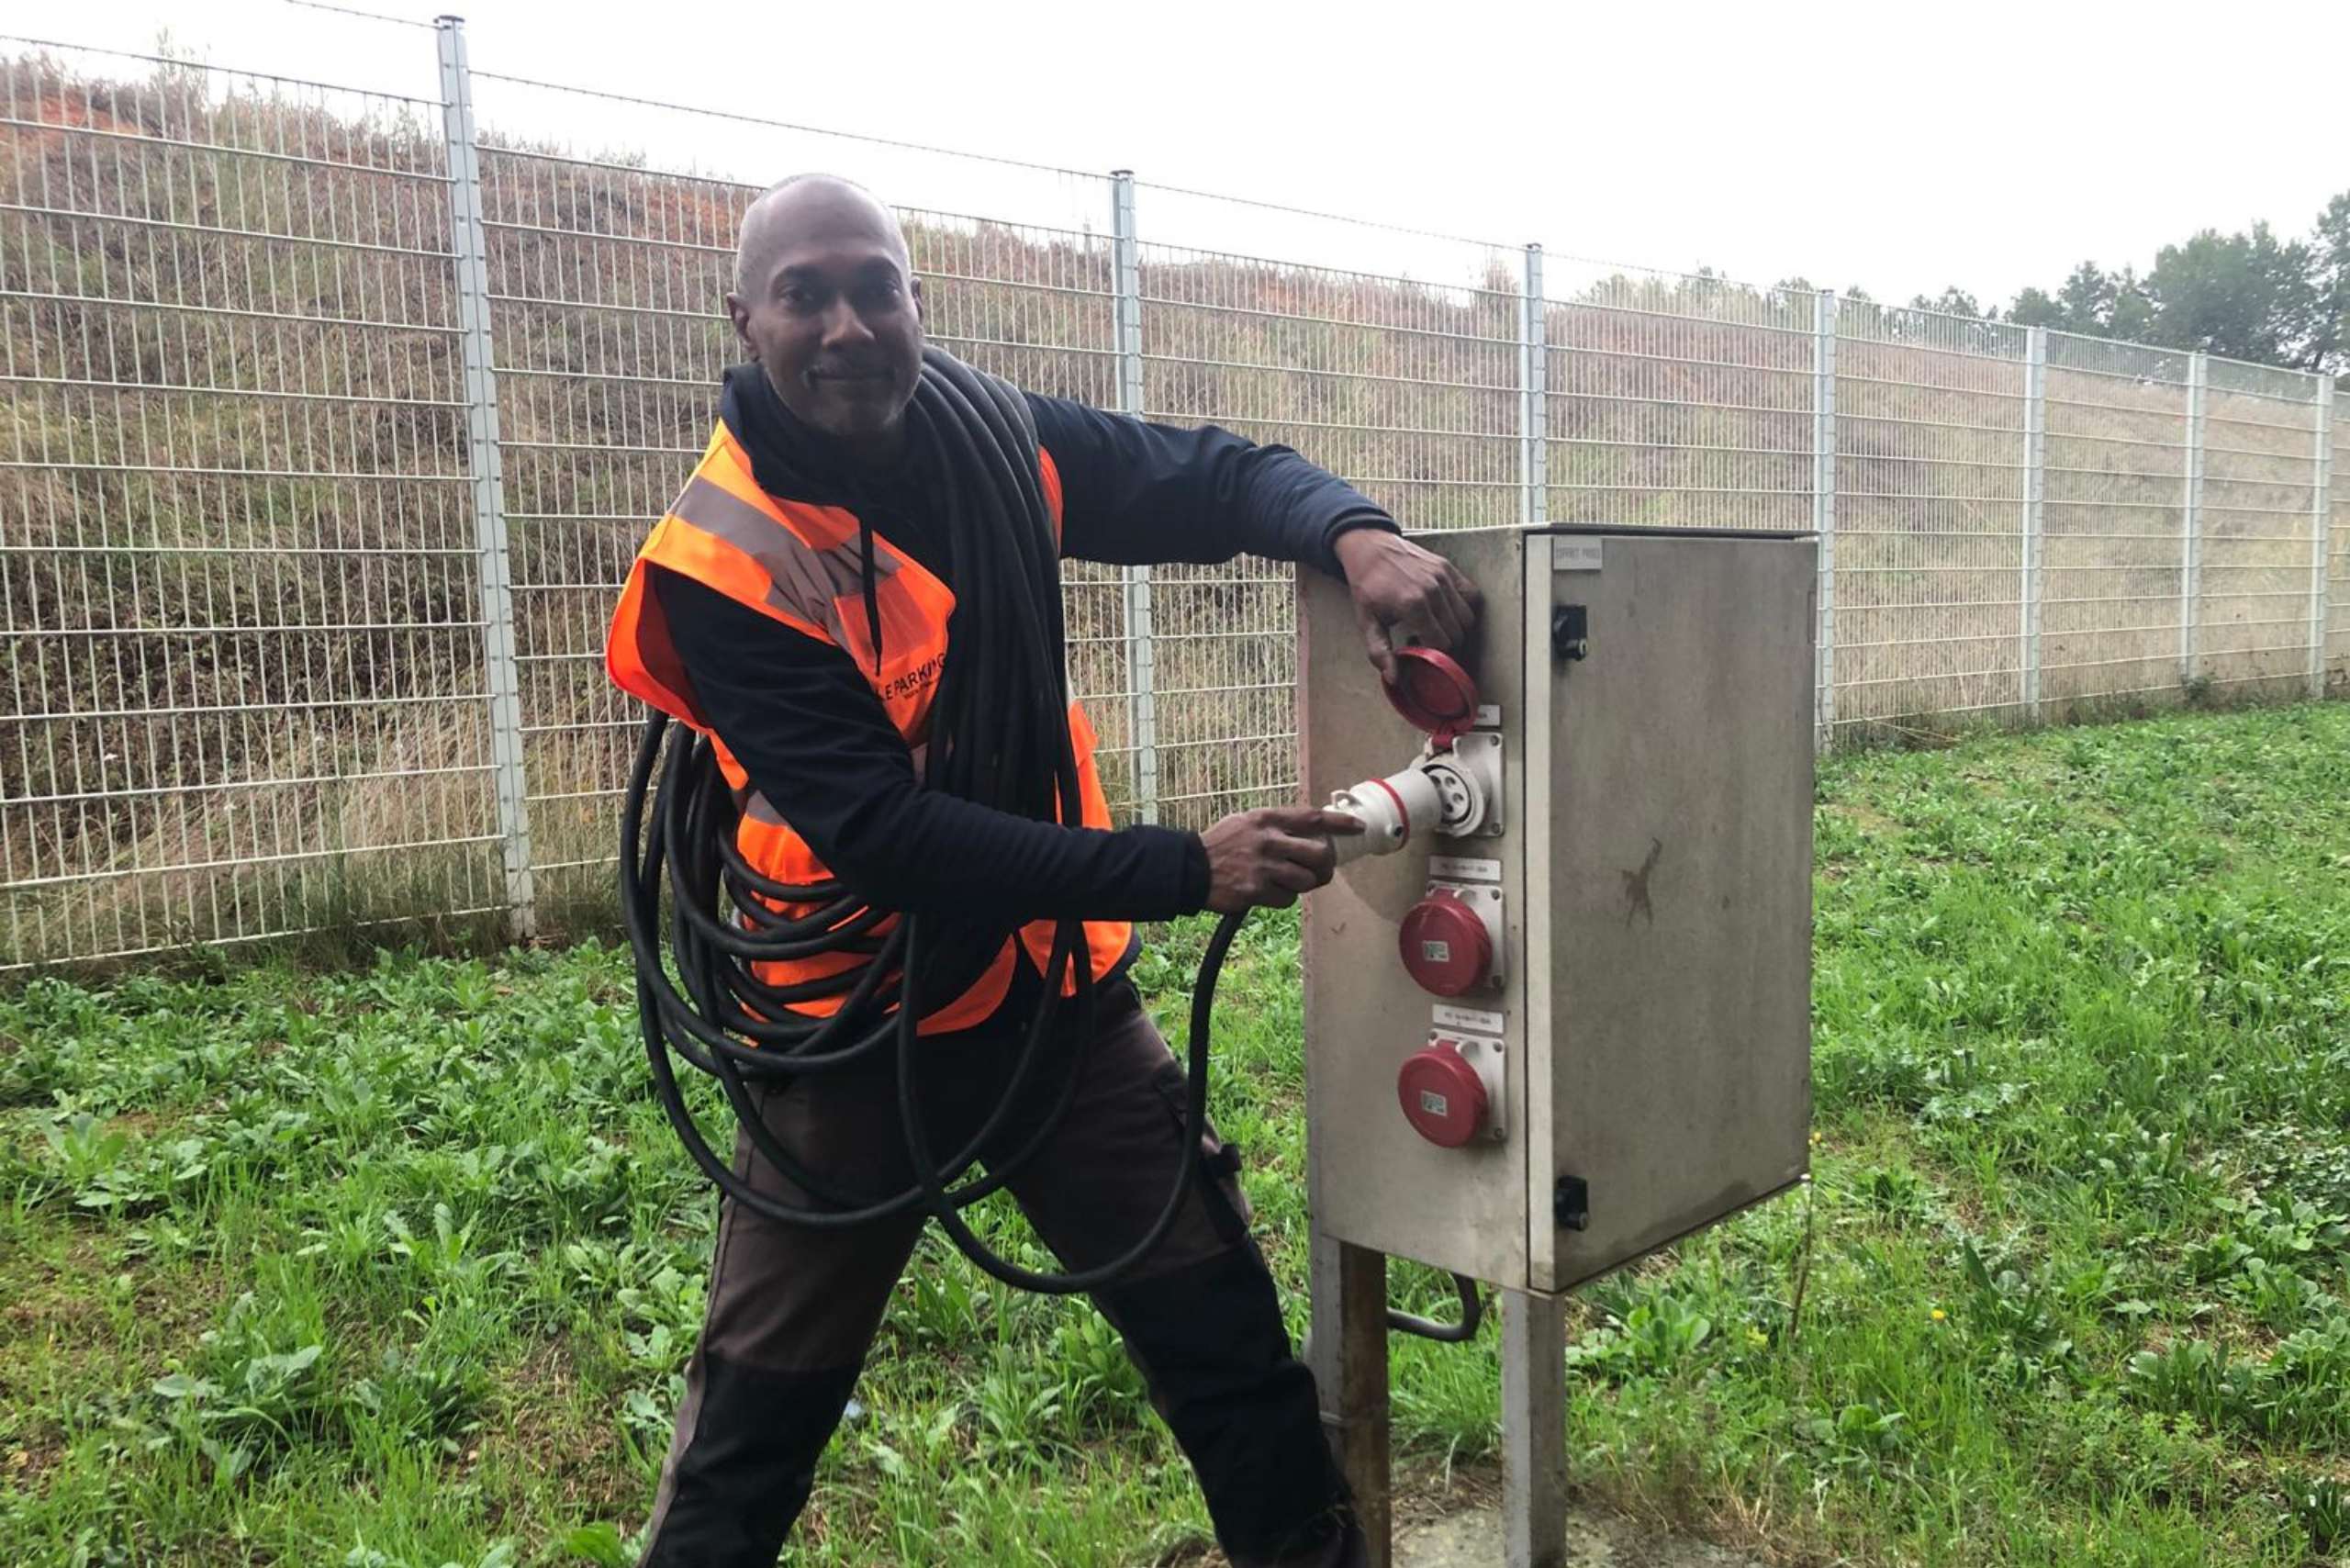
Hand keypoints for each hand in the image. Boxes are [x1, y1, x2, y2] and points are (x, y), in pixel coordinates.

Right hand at [1200, 807, 1363, 913]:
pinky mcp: (1256, 891)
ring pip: (1306, 880)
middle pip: (1318, 854)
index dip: (1339, 822)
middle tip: (1322, 869)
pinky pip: (1287, 899)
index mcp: (1266, 819)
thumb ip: (1276, 825)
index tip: (1358, 826)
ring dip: (1304, 884)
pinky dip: (1284, 898)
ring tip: (1290, 881)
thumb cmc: (1221, 844)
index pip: (1312, 817)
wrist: (1188, 868)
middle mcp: (1267, 840)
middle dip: (1326, 865)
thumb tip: (1311, 831)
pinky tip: (1270, 892)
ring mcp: (1263, 867)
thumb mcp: (1246, 822)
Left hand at [1332, 528, 1483, 681]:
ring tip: (1433, 624)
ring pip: (1468, 618)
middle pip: (1457, 634)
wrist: (1369, 549)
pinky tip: (1445, 610)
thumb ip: (1379, 652)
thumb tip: (1393, 677)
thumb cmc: (1367, 585)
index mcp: (1413, 605)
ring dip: (1455, 628)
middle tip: (1423, 637)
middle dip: (1443, 643)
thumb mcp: (1367, 622)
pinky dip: (1465, 608)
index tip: (1416, 646)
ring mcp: (1443, 577)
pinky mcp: (1448, 568)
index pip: (1441, 644)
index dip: (1431, 653)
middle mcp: (1433, 590)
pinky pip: (1472, 596)